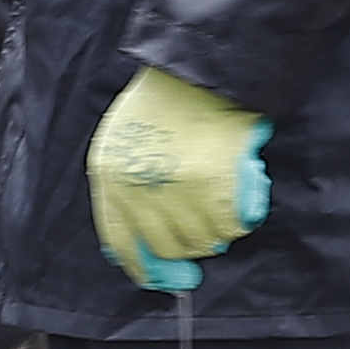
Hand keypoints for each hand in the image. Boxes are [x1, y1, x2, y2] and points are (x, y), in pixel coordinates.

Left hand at [86, 66, 273, 290]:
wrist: (199, 69)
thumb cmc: (160, 102)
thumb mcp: (121, 141)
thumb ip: (124, 187)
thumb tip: (134, 246)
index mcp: (109, 174)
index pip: (120, 238)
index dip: (142, 265)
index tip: (162, 279)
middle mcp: (139, 188)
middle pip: (166, 245)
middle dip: (186, 247)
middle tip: (202, 233)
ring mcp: (178, 189)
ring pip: (202, 240)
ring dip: (215, 230)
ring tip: (220, 203)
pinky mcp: (217, 186)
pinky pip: (232, 225)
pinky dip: (240, 217)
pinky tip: (239, 194)